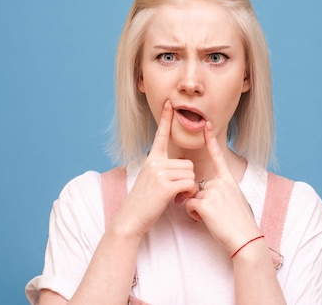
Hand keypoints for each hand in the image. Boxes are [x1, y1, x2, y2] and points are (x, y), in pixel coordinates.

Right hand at [114, 100, 196, 237]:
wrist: (131, 218)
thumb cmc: (143, 202)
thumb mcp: (149, 179)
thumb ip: (162, 169)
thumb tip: (180, 168)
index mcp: (151, 159)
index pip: (161, 135)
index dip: (166, 119)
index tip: (169, 103)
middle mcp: (155, 162)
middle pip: (187, 163)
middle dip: (186, 179)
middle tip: (175, 192)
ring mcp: (159, 173)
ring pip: (190, 174)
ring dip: (188, 188)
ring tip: (174, 197)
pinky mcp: (165, 185)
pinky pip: (189, 184)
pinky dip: (188, 194)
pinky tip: (177, 200)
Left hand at [184, 121, 261, 253]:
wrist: (246, 239)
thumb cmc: (242, 224)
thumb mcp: (236, 201)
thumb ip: (223, 192)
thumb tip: (212, 193)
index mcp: (229, 180)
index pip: (218, 156)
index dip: (211, 139)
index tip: (206, 124)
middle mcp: (221, 182)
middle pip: (198, 186)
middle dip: (200, 200)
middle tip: (216, 214)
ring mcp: (212, 191)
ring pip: (192, 196)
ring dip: (198, 210)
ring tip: (215, 219)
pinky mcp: (204, 202)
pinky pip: (189, 205)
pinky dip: (194, 215)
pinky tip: (208, 221)